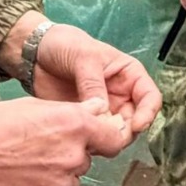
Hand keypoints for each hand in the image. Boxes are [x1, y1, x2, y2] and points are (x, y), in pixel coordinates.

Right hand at [0, 97, 131, 185]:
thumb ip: (69, 110)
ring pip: (70, 178)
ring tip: (25, 161)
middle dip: (71, 152)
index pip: (114, 138)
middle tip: (41, 145)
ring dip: (57, 171)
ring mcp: (61, 182)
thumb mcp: (29, 105)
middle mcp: (74, 155)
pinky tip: (18, 176)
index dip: (106, 138)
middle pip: (87, 158)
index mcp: (74, 125)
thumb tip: (97, 109)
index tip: (97, 137)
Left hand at [27, 19, 162, 138]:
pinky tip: (81, 138)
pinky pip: (96, 136)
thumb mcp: (84, 58)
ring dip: (109, 139)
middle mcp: (121, 95)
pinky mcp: (86, 120)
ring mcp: (104, 110)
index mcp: (129, 75)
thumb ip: (94, 85)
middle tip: (111, 138)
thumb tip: (103, 112)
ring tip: (92, 138)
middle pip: (135, 121)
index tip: (137, 126)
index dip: (148, 114)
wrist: (35, 53)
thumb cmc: (65, 45)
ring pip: (117, 132)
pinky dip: (92, 141)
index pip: (150, 98)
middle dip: (126, 132)